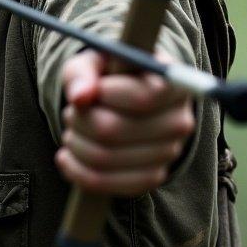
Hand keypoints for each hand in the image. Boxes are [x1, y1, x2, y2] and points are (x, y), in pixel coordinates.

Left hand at [55, 49, 195, 196]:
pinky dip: (77, 171)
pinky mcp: (152, 177)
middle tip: (70, 112)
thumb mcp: (93, 63)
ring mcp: (168, 153)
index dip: (106, 93)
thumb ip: (83, 74)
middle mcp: (179, 121)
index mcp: (173, 84)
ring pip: (104, 158)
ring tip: (72, 130)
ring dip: (75, 143)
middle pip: (113, 130)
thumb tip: (80, 96)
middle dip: (80, 120)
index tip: (94, 89)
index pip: (142, 96)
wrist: (124, 103)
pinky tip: (67, 156)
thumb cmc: (109, 76)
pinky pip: (106, 184)